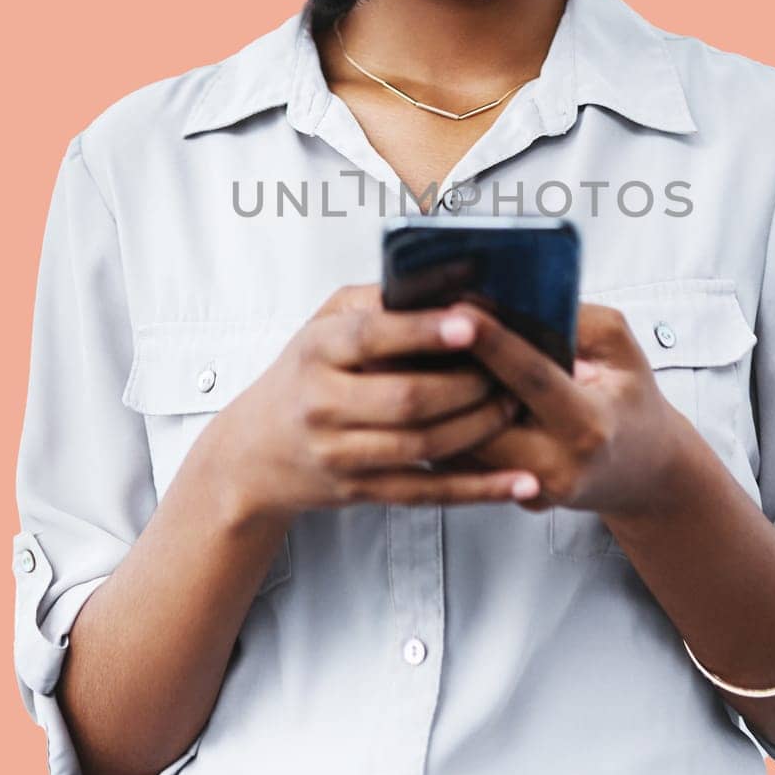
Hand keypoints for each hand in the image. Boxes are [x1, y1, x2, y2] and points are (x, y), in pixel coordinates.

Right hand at [212, 284, 541, 523]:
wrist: (255, 452)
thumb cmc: (303, 375)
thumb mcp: (323, 324)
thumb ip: (376, 302)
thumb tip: (445, 281)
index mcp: (317, 351)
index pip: (372, 337)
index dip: (424, 332)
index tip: (470, 323)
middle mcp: (322, 404)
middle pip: (408, 399)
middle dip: (469, 385)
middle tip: (508, 370)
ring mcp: (339, 454)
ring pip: (423, 445)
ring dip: (480, 427)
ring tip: (512, 405)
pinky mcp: (360, 491)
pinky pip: (428, 493)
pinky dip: (479, 489)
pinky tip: (519, 481)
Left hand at [437, 300, 697, 518]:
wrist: (645, 470)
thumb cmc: (631, 399)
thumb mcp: (620, 349)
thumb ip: (575, 320)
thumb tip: (517, 296)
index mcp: (589, 425)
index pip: (531, 378)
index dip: (493, 341)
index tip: (460, 307)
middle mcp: (557, 466)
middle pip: (481, 420)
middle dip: (446, 373)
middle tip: (417, 329)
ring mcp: (531, 490)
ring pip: (460, 445)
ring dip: (435, 400)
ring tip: (413, 354)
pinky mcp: (511, 498)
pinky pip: (464, 461)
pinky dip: (444, 423)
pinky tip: (429, 387)